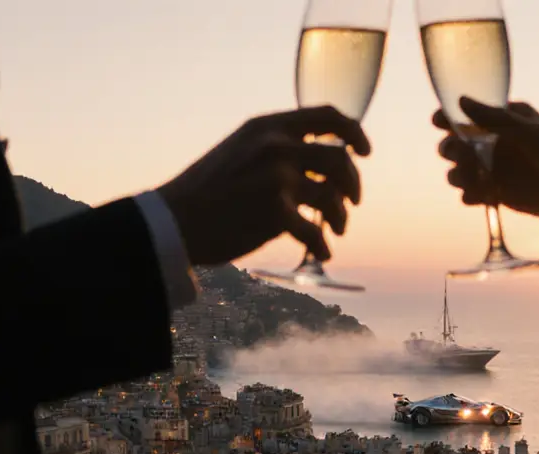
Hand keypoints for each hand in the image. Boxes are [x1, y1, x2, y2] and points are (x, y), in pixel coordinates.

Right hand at [158, 105, 370, 265]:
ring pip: (333, 198)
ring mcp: (277, 178)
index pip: (328, 116)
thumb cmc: (207, 191)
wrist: (174, 220)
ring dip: (341, 218)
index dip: (355, 132)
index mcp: (267, 126)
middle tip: (352, 202)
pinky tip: (322, 252)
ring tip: (337, 230)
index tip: (364, 151)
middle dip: (353, 184)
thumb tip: (319, 161)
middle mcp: (276, 146)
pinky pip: (316, 231)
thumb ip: (275, 147)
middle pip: (340, 159)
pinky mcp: (275, 212)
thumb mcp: (239, 150)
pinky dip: (324, 245)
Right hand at [435, 97, 538, 235]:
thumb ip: (494, 118)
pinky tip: (481, 196)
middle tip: (463, 155)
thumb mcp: (529, 131)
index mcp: (503, 121)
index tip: (438, 120)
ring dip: (458, 175)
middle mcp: (493, 144)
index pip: (466, 115)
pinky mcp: (495, 193)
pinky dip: (470, 195)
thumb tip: (460, 101)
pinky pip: (470, 193)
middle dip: (451, 150)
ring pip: (458, 171)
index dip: (447, 117)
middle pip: (454, 144)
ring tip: (471, 179)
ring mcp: (493, 169)